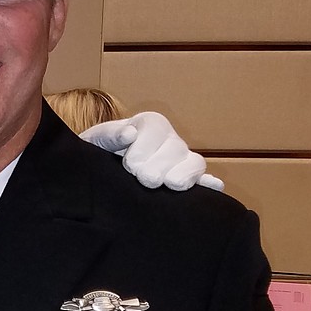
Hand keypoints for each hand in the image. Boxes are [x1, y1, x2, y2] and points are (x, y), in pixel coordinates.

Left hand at [81, 111, 224, 191]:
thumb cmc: (97, 151)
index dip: (144, 148)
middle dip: (159, 166)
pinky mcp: (186, 180)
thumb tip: (130, 134)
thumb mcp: (96, 139)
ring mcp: (181, 160)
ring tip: (169, 185)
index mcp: (149, 124)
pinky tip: (213, 187)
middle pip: (176, 149)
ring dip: (184, 175)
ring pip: (194, 163)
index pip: (156, 129)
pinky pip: (203, 180)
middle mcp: (169, 140)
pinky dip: (209, 184)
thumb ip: (110, 135)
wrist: (97, 170)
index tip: (129, 165)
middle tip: (143, 179)